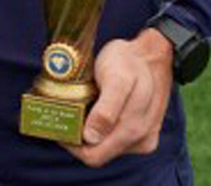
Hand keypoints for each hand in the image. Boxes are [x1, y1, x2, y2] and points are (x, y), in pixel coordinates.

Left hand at [65, 28, 173, 166]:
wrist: (150, 54)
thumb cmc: (129, 62)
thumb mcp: (117, 78)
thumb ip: (107, 109)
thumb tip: (91, 138)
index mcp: (134, 130)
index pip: (94, 155)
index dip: (73, 145)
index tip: (60, 124)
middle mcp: (140, 140)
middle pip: (97, 153)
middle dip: (79, 137)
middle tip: (65, 112)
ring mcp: (142, 138)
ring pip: (104, 146)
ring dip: (89, 131)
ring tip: (80, 107)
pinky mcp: (140, 133)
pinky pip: (113, 139)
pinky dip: (99, 127)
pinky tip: (94, 109)